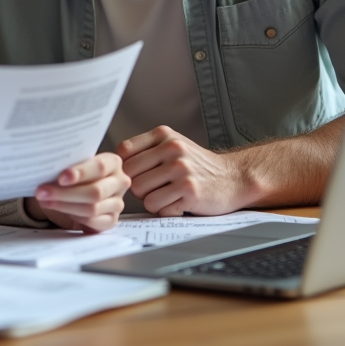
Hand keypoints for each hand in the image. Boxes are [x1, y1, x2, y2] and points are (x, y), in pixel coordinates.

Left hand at [28, 153, 129, 232]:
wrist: (79, 189)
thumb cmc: (77, 174)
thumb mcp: (74, 165)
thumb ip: (68, 165)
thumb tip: (48, 169)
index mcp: (113, 163)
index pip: (99, 167)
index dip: (80, 173)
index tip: (60, 178)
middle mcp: (119, 182)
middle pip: (95, 191)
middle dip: (65, 193)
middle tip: (42, 192)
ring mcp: (117, 202)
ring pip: (92, 208)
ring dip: (65, 206)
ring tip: (45, 201)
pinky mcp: (112, 220)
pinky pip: (93, 221)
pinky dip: (74, 216)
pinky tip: (60, 210)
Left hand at [117, 126, 249, 215]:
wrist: (233, 178)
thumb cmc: (197, 165)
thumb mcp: (172, 145)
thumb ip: (145, 150)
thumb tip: (111, 166)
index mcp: (163, 135)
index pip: (123, 152)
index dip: (125, 168)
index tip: (138, 175)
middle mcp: (172, 149)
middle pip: (130, 176)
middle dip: (139, 188)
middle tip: (157, 188)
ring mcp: (181, 169)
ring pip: (143, 195)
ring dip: (153, 201)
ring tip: (170, 195)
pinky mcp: (189, 191)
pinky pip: (159, 208)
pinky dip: (167, 210)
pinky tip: (180, 203)